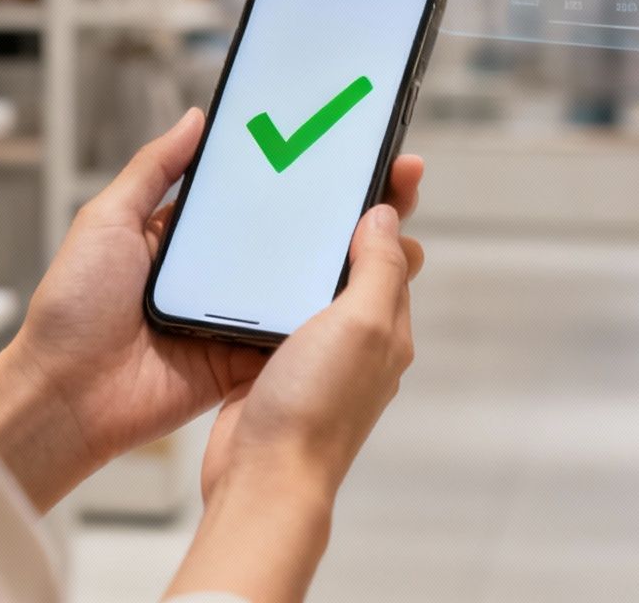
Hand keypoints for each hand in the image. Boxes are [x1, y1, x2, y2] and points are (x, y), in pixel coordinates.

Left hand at [0, 107, 424, 510]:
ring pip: (300, 284)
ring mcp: (233, 318)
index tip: (341, 146)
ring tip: (393, 232)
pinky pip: (291, 334)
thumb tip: (197, 118)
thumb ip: (154, 169)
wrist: (66, 396)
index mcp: (186, 236)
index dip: (297, 173)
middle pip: (290, 237)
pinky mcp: (243, 359)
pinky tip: (360, 290)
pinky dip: (322, 318)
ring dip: (344, 262)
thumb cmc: (74, 308)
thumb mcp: (107, 220)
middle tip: (390, 184)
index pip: (254, 194)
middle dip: (339, 212)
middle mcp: (216, 274)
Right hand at [196, 203, 423, 507]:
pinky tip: (242, 271)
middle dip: (340, 223)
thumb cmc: (315, 408)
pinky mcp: (270, 369)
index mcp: (385, 326)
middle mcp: (354, 340)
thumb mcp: (361, 324)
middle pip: (351, 265)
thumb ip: (379, 268)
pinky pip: (272, 315)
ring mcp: (312, 355)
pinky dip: (263, 290)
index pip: (396, 252)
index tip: (382, 161)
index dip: (389, 207)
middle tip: (321, 174)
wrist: (262, 479)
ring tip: (278, 210)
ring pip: (308, 287)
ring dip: (296, 254)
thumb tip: (388, 217)